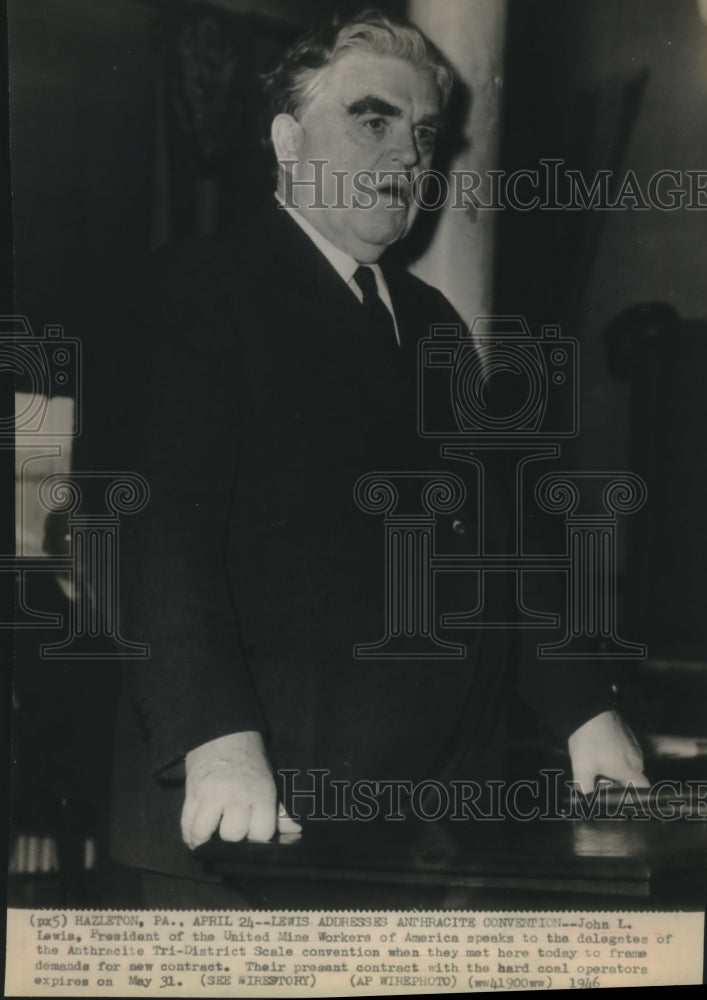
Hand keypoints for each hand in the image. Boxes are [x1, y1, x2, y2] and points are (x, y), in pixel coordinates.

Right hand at [181, 731, 300, 848]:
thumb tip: (294, 831)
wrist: (224, 731)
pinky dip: (190, 835)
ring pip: (203, 833)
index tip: (254, 833)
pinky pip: (186, 823)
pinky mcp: (192, 792)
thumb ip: (278, 809)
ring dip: (206, 838)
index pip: (261, 832)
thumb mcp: (268, 780)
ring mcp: (211, 794)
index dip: (258, 837)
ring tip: (210, 836)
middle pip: (232, 835)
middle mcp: (236, 795)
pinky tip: (195, 836)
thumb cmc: (250, 758)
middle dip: (232, 838)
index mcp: (261, 793)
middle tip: (232, 829)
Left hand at [568, 709, 648, 794]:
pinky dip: (616, 756)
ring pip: (629, 764)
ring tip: (598, 764)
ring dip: (617, 768)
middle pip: (633, 779)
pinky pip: (627, 751)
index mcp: (627, 769)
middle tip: (600, 780)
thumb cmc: (587, 741)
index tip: (625, 799)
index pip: (643, 790)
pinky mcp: (628, 734)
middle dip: (619, 783)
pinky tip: (600, 751)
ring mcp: (633, 745)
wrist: (587, 711)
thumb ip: (584, 789)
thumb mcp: (582, 768)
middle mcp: (635, 758)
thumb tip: (584, 805)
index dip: (636, 797)